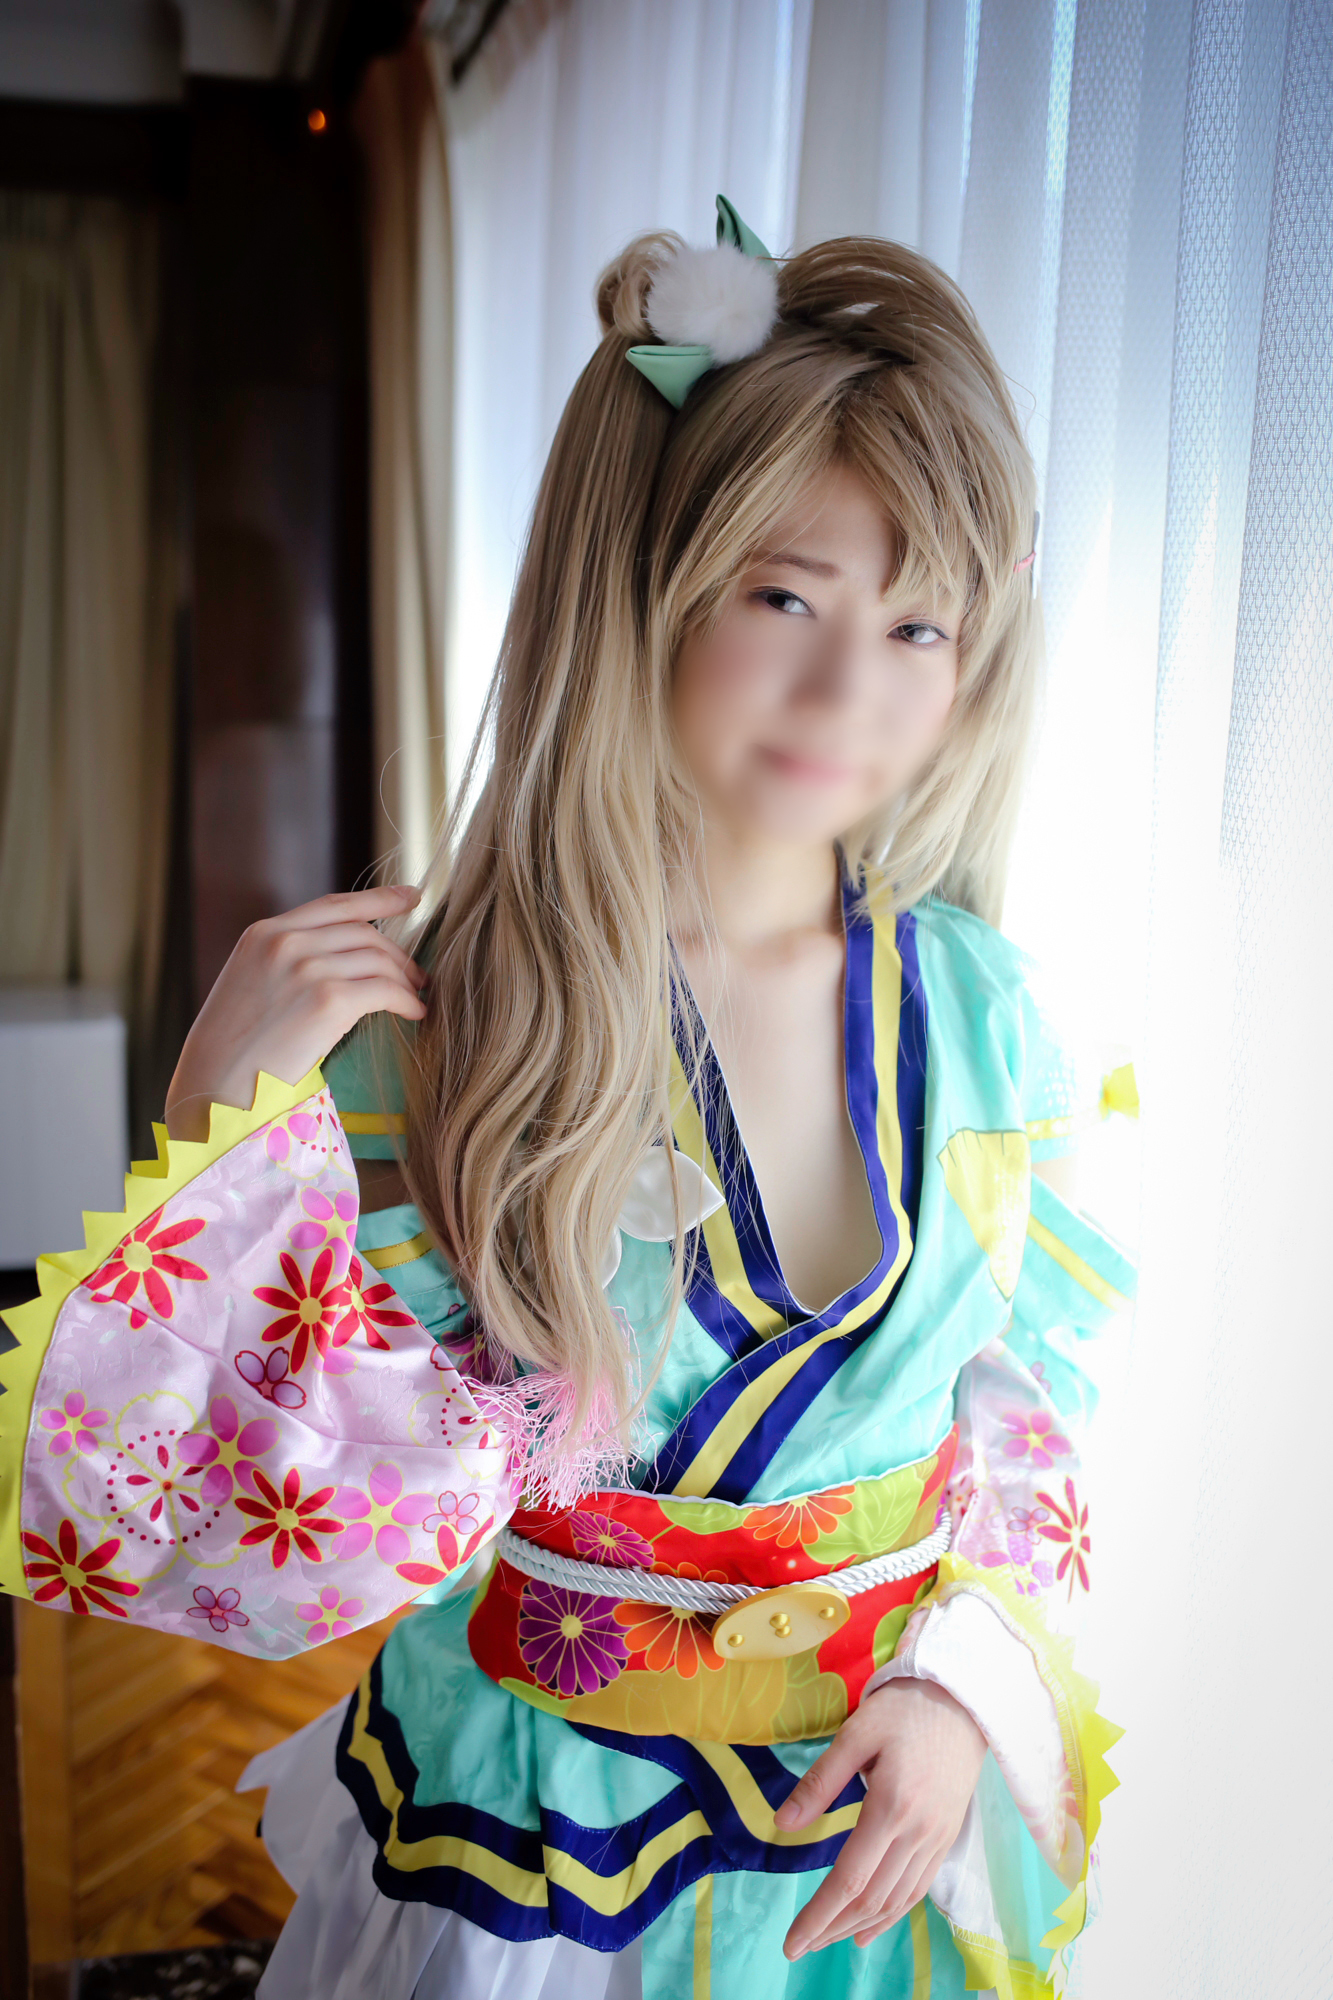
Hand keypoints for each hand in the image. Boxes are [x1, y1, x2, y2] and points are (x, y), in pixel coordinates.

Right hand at [165, 886, 425, 1141]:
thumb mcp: (249, 983)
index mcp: (263, 934)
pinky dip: (408, 1000)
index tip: (411, 896)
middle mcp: (286, 943)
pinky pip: (386, 990)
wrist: (215, 1086)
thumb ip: (286, 960)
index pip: (334, 905)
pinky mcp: (328, 1000)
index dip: (379, 899)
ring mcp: (307, 968)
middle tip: (417, 974)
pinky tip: (415, 1012)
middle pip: (363, 933)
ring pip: (379, 960)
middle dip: (397, 953)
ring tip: (417, 997)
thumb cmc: (232, 1049)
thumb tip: (342, 959)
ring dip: (406, 979)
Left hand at [778, 1677, 986, 1956]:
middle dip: (832, 1928)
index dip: (819, 1915)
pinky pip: (918, 1889)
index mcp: (892, 1806)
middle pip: (872, 1898)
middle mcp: (918, 1832)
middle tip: (799, 1947)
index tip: (791, 1942)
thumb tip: (783, 1824)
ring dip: (859, 1926)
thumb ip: (820, 1782)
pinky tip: (869, 1927)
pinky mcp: (946, 1837)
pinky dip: (892, 1914)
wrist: (964, 1700)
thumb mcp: (854, 1734)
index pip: (850, 1879)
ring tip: (826, 1939)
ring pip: (896, 1900)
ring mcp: (937, 1839)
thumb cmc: (903, 1709)